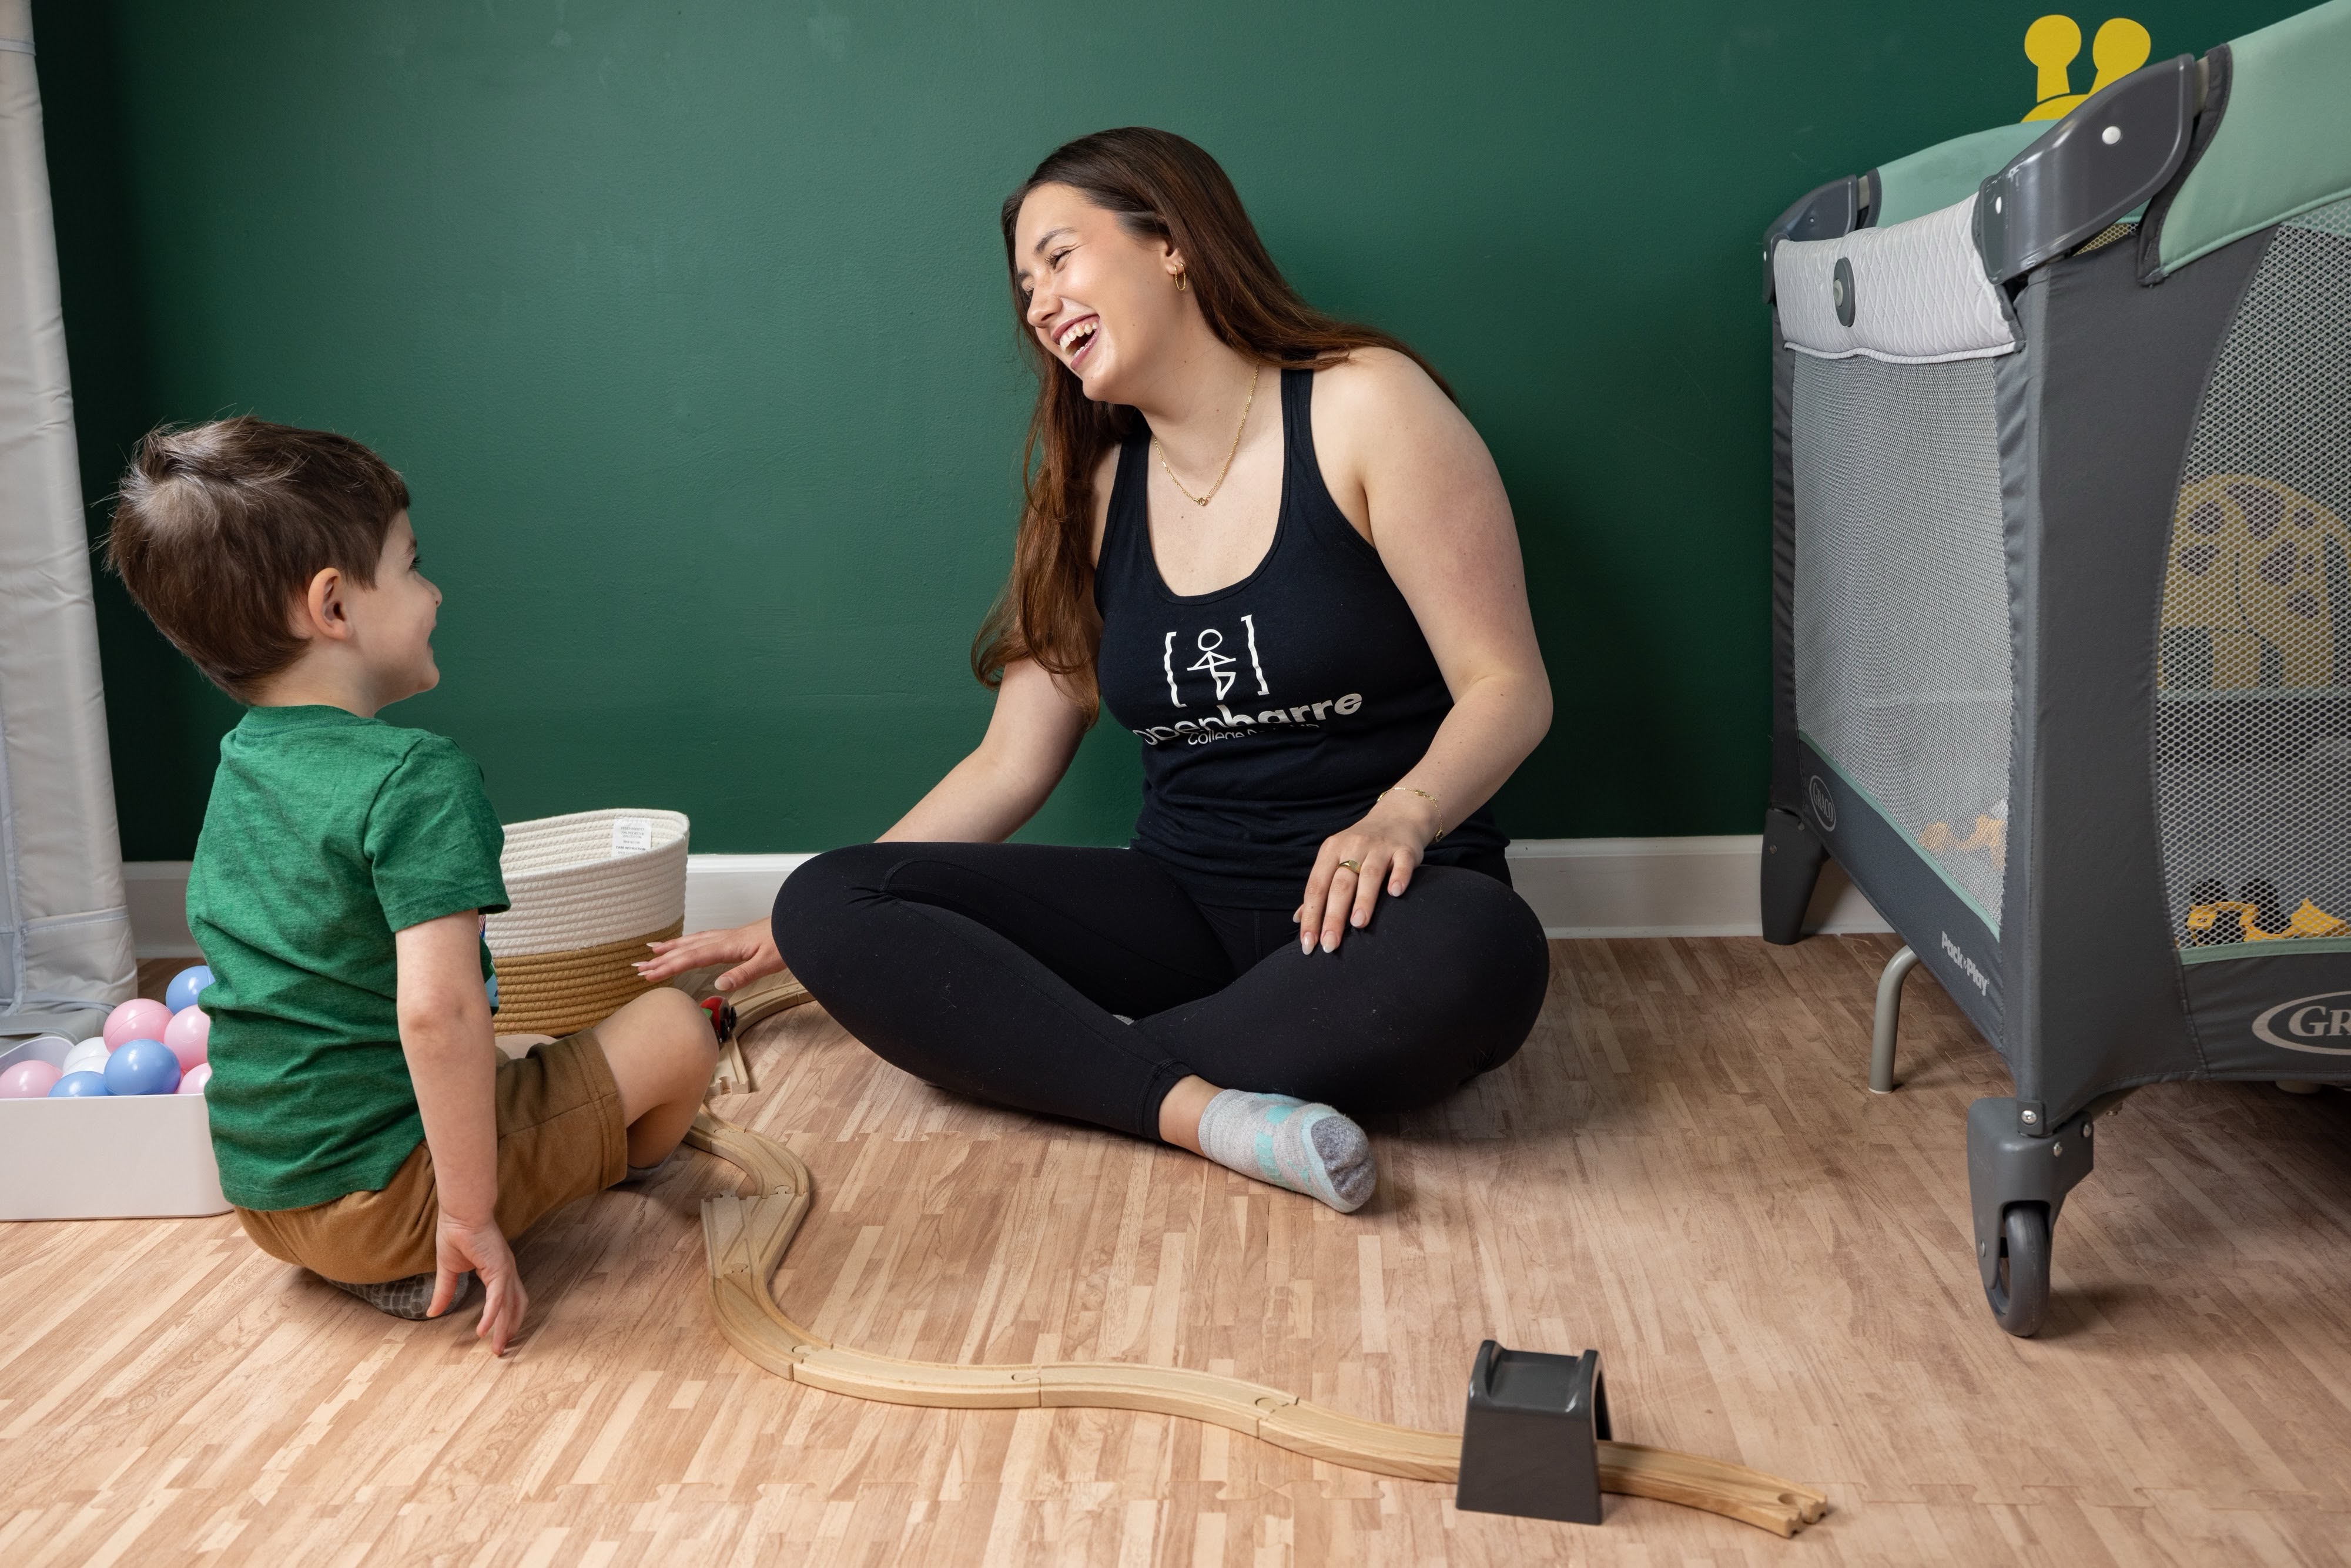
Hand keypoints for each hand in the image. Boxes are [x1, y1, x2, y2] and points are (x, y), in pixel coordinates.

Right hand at [432, 1211, 526, 1354]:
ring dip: (503, 1329)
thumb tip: (432, 1313)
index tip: (499, 1337)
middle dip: (509, 1329)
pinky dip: (491, 1315)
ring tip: (497, 1349)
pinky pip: (497, 1297)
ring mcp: (505, 1270)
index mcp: (498, 1270)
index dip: (505, 1318)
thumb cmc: (456, 1234)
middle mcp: (506, 1271)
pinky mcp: (499, 1268)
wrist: (460, 1213)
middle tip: (502, 1350)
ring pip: (508, 1306)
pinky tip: (483, 1331)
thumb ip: (444, 1291)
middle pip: (514, 1307)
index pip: (508, 1299)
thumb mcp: (448, 1269)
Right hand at [635, 918, 782, 991]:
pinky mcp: (735, 937)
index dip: (669, 966)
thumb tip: (718, 985)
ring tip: (652, 950)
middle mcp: (725, 939)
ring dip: (672, 947)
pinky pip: (703, 938)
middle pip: (687, 948)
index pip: (693, 957)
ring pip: (693, 941)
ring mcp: (729, 936)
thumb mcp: (768, 963)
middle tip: (638, 966)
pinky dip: (689, 941)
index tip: (649, 974)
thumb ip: (743, 974)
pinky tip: (685, 944)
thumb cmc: (788, 942)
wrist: (801, 923)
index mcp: (729, 946)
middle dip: (662, 958)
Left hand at [1296, 794, 1442, 953]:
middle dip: (1333, 916)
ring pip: (1369, 875)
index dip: (1311, 916)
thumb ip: (1320, 889)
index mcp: (1331, 851)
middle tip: (1330, 944)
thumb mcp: (1336, 860)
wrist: (1398, 816)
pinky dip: (1398, 877)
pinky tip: (1395, 893)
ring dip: (1363, 899)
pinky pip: (1401, 864)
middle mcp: (1353, 847)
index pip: (1316, 887)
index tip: (1308, 944)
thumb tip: (1298, 920)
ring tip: (1358, 924)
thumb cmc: (1361, 847)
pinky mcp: (1405, 849)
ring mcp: (1380, 847)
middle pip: (1340, 884)